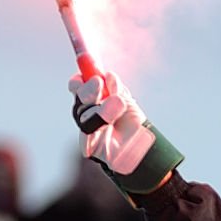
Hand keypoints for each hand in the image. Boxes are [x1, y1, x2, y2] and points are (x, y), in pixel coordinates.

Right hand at [68, 72, 182, 193]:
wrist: (141, 147)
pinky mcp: (88, 145)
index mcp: (93, 99)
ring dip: (103, 107)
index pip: (78, 86)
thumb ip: (116, 89)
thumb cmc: (133, 123)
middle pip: (79, 97)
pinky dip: (98, 125)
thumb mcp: (126, 101)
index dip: (80, 79)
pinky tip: (108, 124)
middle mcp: (86, 112)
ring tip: (119, 104)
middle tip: (98, 82)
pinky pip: (87, 132)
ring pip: (84, 113)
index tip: (86, 73)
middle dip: (88, 89)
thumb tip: (108, 75)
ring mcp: (87, 128)